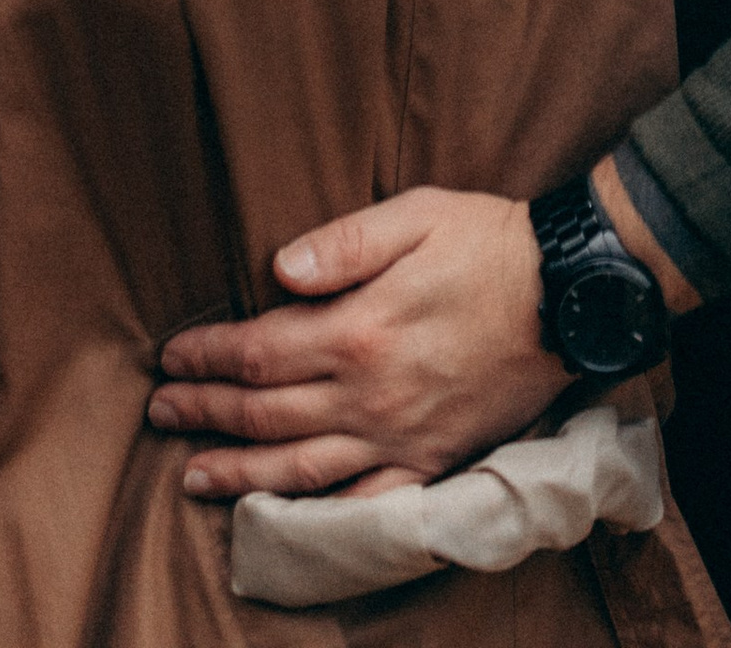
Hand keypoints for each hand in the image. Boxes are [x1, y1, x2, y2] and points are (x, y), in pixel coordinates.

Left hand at [149, 189, 559, 498]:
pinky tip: (287, 515)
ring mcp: (402, 436)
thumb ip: (343, 242)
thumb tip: (278, 270)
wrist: (567, 295)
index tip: (171, 356)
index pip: (259, 351)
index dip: (208, 356)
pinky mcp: (434, 460)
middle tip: (162, 412)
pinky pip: (367, 500)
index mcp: (360, 329)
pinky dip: (321, 513)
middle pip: (267, 412)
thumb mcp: (415, 215)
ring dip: (242, 472)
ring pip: (303, 467)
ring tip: (195, 475)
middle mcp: (372, 394)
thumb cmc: (487, 243)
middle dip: (207, 412)